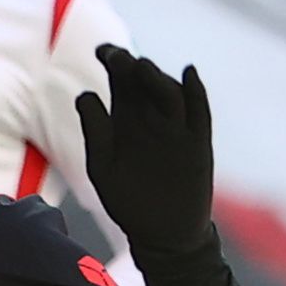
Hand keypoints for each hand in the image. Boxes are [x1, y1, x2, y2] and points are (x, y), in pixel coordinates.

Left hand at [73, 47, 215, 259]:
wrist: (162, 234)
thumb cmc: (128, 200)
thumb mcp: (102, 166)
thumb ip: (95, 130)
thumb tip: (85, 94)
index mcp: (127, 119)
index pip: (122, 80)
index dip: (114, 60)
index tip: (102, 51)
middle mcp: (153, 118)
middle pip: (144, 81)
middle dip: (131, 65)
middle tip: (116, 57)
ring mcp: (177, 129)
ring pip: (169, 93)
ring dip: (156, 77)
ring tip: (141, 67)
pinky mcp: (198, 144)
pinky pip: (199, 113)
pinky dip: (196, 92)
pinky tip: (188, 74)